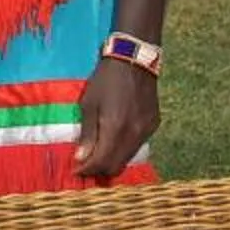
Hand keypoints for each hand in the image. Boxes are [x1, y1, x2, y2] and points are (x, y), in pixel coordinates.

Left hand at [74, 57, 158, 178]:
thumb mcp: (89, 104)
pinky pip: (137, 146)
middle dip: (99, 170)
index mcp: (115, 128)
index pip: (101, 162)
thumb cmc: (105, 80)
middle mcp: (134, 134)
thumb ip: (87, 134)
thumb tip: (81, 159)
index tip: (76, 170)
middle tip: (85, 164)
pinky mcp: (153, 125)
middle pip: (116, 166)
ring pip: (128, 158)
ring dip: (112, 160)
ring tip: (98, 153)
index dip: (87, 170)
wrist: (133, 59)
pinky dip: (123, 149)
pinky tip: (114, 140)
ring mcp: (147, 130)